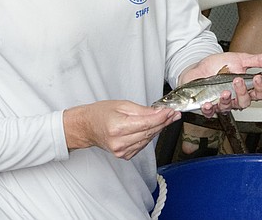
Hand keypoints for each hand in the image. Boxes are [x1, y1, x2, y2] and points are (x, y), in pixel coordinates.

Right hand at [62, 100, 179, 158]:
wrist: (87, 127)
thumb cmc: (101, 114)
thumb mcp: (122, 105)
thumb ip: (142, 110)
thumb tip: (159, 112)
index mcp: (117, 127)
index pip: (146, 124)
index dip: (161, 118)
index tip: (171, 112)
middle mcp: (119, 142)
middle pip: (149, 132)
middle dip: (164, 122)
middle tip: (174, 114)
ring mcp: (121, 151)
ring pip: (148, 140)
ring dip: (159, 129)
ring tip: (166, 119)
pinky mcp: (124, 155)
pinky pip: (142, 145)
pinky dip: (149, 136)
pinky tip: (152, 128)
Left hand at [179, 52, 261, 117]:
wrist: (200, 66)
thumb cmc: (220, 65)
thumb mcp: (240, 58)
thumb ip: (258, 60)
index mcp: (246, 88)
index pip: (259, 94)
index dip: (261, 88)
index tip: (258, 78)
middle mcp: (235, 97)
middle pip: (245, 102)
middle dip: (243, 92)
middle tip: (238, 80)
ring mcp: (222, 102)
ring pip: (229, 108)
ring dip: (227, 100)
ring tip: (224, 91)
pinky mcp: (208, 105)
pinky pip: (210, 112)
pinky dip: (209, 109)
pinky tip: (208, 103)